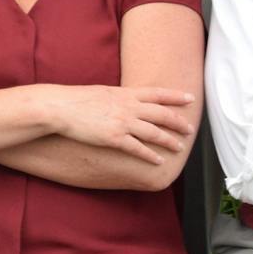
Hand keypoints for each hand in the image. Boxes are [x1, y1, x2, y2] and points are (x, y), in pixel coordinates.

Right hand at [46, 84, 195, 162]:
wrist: (61, 107)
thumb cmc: (78, 100)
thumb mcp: (103, 92)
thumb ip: (119, 97)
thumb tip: (128, 100)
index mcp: (126, 93)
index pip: (158, 93)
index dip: (176, 96)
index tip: (190, 98)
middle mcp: (129, 107)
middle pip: (162, 114)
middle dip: (178, 122)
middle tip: (190, 129)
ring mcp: (123, 122)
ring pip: (154, 132)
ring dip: (169, 141)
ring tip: (179, 147)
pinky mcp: (114, 138)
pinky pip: (138, 148)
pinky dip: (150, 156)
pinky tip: (159, 161)